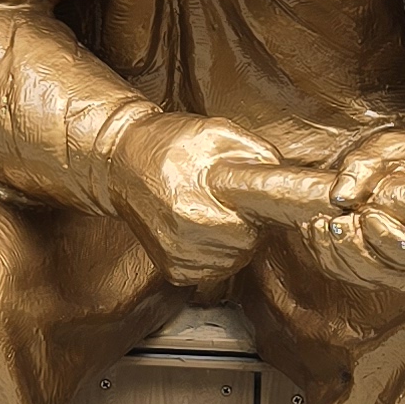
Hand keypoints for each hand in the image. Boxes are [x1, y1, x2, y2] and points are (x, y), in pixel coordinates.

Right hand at [108, 110, 291, 286]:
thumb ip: (256, 153)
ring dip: (233, 239)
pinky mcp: (174, 271)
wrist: (120, 161)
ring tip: (211, 209)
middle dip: (248, 222)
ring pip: (233, 260)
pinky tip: (199, 226)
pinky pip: (213, 270)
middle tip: (228, 198)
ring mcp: (179, 258)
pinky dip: (214, 252)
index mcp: (197, 206)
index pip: (256, 227)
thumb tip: (284, 179)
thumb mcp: (218, 132)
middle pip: (248, 244)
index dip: (262, 210)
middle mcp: (185, 238)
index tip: (257, 199)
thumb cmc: (168, 143)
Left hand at [299, 123, 404, 293]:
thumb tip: (339, 196)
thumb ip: (365, 166)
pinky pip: (358, 275)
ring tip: (318, 225)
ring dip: (338, 256)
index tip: (366, 214)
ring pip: (372, 279)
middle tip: (336, 222)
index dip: (389, 239)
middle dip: (356, 251)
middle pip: (393, 274)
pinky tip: (315, 231)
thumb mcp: (393, 146)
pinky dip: (331, 258)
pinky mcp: (389, 268)